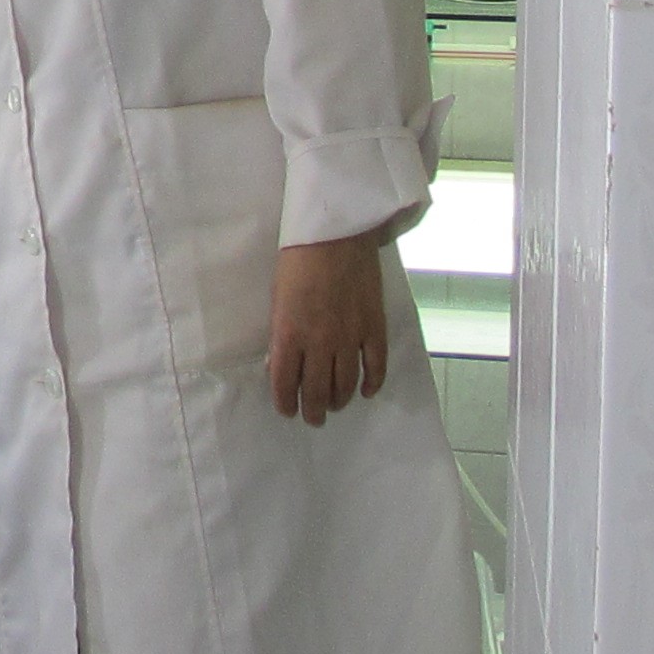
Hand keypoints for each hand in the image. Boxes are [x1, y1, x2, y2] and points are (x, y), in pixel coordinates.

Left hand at [268, 235, 389, 424]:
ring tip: (334, 405)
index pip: (285, 383)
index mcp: (290, 333)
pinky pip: (376, 367)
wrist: (337, 235)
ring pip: (346, 385)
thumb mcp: (278, 297)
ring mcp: (350, 337)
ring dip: (339, 401)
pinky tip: (367, 391)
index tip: (287, 411)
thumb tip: (278, 362)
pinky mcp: (374, 327)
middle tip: (313, 418)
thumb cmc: (298, 260)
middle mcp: (320, 342)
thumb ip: (280, 333)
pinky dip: (372, 384)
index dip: (285, 403)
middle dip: (313, 411)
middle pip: (317, 392)